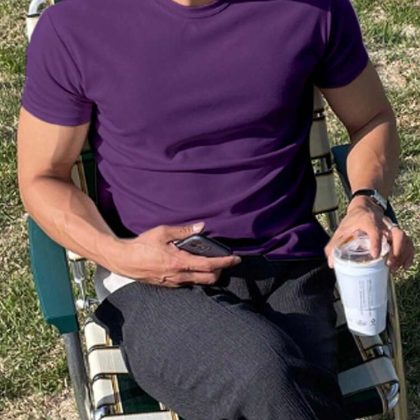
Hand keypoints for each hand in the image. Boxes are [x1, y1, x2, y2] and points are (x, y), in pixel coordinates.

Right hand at [103, 222, 240, 287]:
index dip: (225, 262)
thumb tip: (201, 226)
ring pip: (199, 282)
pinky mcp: (168, 285)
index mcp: (179, 262)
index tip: (235, 259)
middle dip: (220, 271)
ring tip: (209, 262)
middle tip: (223, 261)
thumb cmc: (141, 245)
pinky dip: (196, 276)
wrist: (123, 260)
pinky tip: (192, 266)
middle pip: (208, 278)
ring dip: (208, 274)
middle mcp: (179, 276)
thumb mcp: (162, 232)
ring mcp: (173, 282)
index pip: (209, 264)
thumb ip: (183, 231)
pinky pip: (188, 283)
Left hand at [325, 196, 413, 270]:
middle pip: (396, 235)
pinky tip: (405, 265)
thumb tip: (331, 264)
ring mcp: (392, 227)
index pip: (375, 230)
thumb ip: (334, 246)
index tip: (375, 255)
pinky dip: (409, 254)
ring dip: (402, 254)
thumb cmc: (353, 220)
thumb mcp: (341, 230)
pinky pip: (409, 242)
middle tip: (388, 265)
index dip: (376, 242)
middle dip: (395, 251)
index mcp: (368, 221)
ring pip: (404, 238)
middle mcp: (383, 223)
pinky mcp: (397, 232)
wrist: (365, 205)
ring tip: (395, 268)